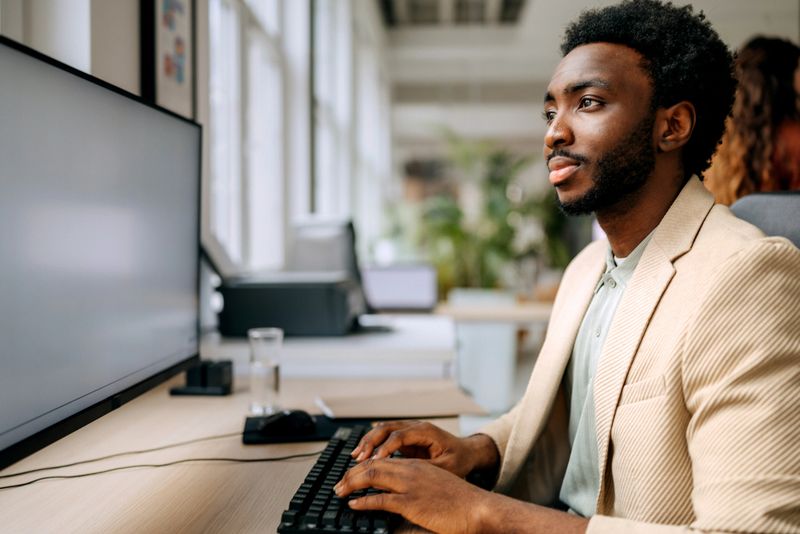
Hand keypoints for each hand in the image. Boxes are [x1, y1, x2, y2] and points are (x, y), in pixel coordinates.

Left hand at [334, 457, 489, 533]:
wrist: (477, 508)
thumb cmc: (460, 501)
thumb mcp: (436, 484)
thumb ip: (418, 483)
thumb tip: (400, 493)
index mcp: (416, 465)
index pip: (382, 460)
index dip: (363, 467)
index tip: (351, 475)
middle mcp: (411, 471)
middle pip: (372, 465)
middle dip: (351, 474)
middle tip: (338, 484)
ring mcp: (410, 486)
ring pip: (372, 477)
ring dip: (351, 484)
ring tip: (339, 491)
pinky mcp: (411, 503)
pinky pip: (380, 500)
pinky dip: (363, 501)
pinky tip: (354, 504)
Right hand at [351, 420, 496, 477]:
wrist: (468, 452)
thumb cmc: (460, 459)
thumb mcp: (447, 468)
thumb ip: (427, 470)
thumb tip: (406, 476)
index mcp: (426, 431)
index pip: (400, 436)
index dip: (385, 448)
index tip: (374, 462)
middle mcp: (415, 426)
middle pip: (387, 428)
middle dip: (370, 442)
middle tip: (358, 459)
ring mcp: (410, 430)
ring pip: (383, 430)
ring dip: (368, 442)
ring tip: (355, 457)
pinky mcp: (406, 437)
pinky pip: (385, 437)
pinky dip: (372, 444)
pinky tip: (362, 455)